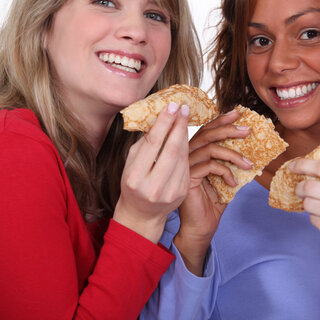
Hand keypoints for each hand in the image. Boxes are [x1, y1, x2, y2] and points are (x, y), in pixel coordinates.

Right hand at [113, 103, 189, 243]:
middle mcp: (153, 186)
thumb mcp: (130, 165)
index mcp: (135, 177)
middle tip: (184, 108)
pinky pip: (186, 165)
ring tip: (185, 119)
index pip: (153, 144)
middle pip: (171, 149)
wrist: (142, 214)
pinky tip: (185, 138)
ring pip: (182, 156)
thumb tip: (157, 119)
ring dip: (185, 135)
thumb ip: (142, 145)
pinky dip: (187, 150)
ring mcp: (170, 191)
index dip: (164, 123)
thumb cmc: (134, 184)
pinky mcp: (182, 192)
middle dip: (179, 125)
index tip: (172, 106)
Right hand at [174, 109, 251, 274]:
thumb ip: (232, 162)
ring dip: (233, 154)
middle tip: (247, 130)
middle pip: (207, 133)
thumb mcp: (227, 177)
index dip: (221, 120)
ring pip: (210, 148)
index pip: (207, 130)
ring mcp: (185, 165)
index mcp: (195, 152)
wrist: (201, 227)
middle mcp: (187, 155)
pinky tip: (234, 183)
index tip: (238, 113)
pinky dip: (226, 172)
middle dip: (228, 129)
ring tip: (249, 164)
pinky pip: (209, 166)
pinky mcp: (187, 177)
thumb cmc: (213, 202)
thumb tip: (252, 147)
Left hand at [291, 159, 319, 248]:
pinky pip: (313, 220)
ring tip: (318, 208)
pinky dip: (316, 219)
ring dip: (308, 205)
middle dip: (300, 188)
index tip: (293, 166)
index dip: (304, 165)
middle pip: (310, 187)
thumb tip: (313, 172)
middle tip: (299, 190)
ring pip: (308, 204)